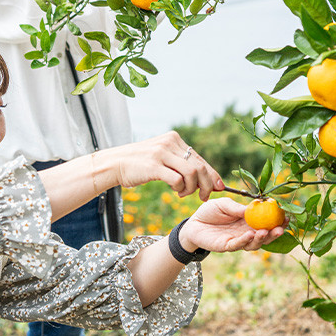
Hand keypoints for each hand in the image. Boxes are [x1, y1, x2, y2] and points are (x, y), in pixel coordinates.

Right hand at [101, 131, 222, 200]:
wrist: (115, 163)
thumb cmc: (141, 164)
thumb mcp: (162, 157)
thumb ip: (180, 163)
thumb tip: (204, 177)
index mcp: (174, 139)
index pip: (200, 158)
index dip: (212, 174)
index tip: (219, 187)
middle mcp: (170, 143)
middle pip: (199, 166)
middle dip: (207, 185)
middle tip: (203, 196)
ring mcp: (161, 154)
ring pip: (191, 173)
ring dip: (192, 188)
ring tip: (183, 194)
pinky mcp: (154, 166)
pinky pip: (177, 180)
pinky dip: (180, 188)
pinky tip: (175, 191)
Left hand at [177, 197, 286, 252]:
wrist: (193, 223)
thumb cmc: (210, 212)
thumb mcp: (224, 204)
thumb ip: (237, 207)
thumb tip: (253, 208)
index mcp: (248, 220)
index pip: (266, 221)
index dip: (277, 220)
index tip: (287, 216)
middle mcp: (246, 232)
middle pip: (264, 235)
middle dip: (274, 233)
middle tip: (282, 228)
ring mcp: (238, 240)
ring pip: (254, 243)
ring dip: (262, 238)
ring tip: (267, 231)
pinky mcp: (227, 246)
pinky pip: (238, 245)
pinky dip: (245, 240)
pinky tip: (250, 235)